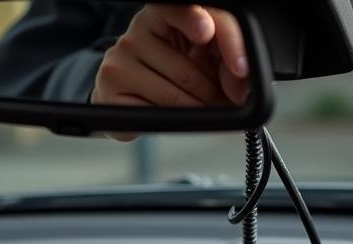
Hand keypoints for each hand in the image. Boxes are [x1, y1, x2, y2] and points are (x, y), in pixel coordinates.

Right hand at [92, 4, 250, 111]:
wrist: (121, 90)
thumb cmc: (164, 69)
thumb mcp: (195, 53)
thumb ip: (220, 57)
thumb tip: (242, 85)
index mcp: (164, 11)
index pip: (195, 15)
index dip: (222, 38)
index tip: (239, 66)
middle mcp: (138, 29)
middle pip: (187, 69)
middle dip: (213, 94)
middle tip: (223, 104)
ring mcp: (120, 59)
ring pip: (172, 97)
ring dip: (195, 112)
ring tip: (199, 112)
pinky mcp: (110, 90)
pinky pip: (152, 115)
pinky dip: (168, 122)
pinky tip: (168, 116)